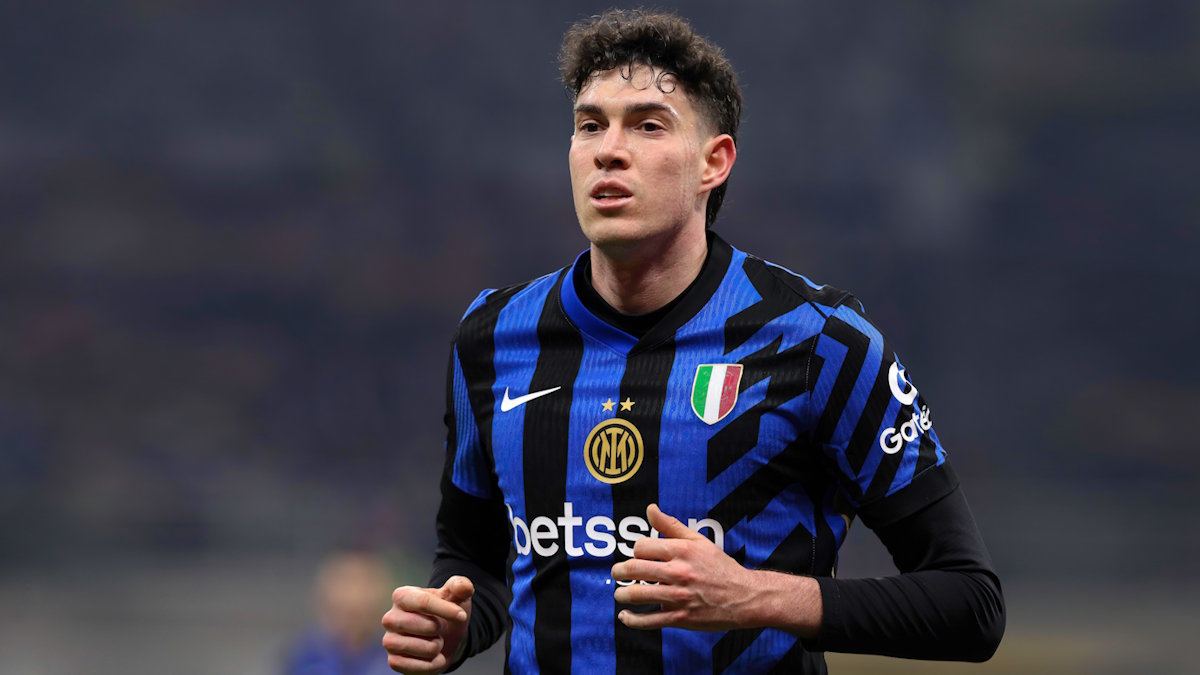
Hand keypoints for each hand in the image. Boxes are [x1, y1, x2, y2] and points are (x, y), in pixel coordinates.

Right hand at [381, 575, 473, 673]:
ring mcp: (389, 641)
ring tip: (434, 641)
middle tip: (440, 627)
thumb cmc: (447, 613)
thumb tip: (463, 587)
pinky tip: (432, 656)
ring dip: (438, 646)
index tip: (462, 616)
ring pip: (425, 648)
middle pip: (427, 626)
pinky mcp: (393, 661)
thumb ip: (461, 586)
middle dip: (442, 629)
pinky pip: (418, 666)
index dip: (447, 610)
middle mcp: (390, 618)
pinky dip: (432, 664)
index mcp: (402, 596)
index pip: (424, 602)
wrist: (444, 637)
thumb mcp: (456, 596)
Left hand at [611, 504, 821, 634]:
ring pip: (638, 595)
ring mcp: (679, 597)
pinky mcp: (681, 618)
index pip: (642, 547)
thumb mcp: (699, 541)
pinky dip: (632, 620)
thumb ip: (672, 526)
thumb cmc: (720, 567)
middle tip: (617, 573)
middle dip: (619, 571)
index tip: (638, 556)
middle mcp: (679, 572)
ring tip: (620, 593)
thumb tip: (650, 509)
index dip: (635, 551)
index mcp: (682, 551)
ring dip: (622, 594)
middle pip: (634, 569)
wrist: (744, 597)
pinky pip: (649, 620)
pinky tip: (625, 616)